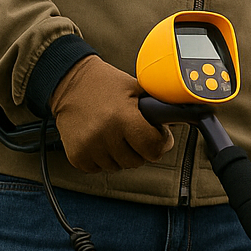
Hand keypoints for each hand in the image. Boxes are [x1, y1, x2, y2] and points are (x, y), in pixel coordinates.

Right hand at [49, 55, 172, 172]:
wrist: (68, 81)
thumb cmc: (106, 83)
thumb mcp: (136, 88)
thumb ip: (158, 106)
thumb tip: (183, 120)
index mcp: (123, 116)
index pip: (153, 148)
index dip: (160, 143)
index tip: (157, 136)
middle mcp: (104, 133)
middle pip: (137, 161)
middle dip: (140, 149)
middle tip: (133, 133)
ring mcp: (88, 146)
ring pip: (118, 167)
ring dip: (120, 155)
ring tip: (115, 134)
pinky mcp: (75, 154)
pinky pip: (98, 169)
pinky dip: (102, 159)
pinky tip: (100, 140)